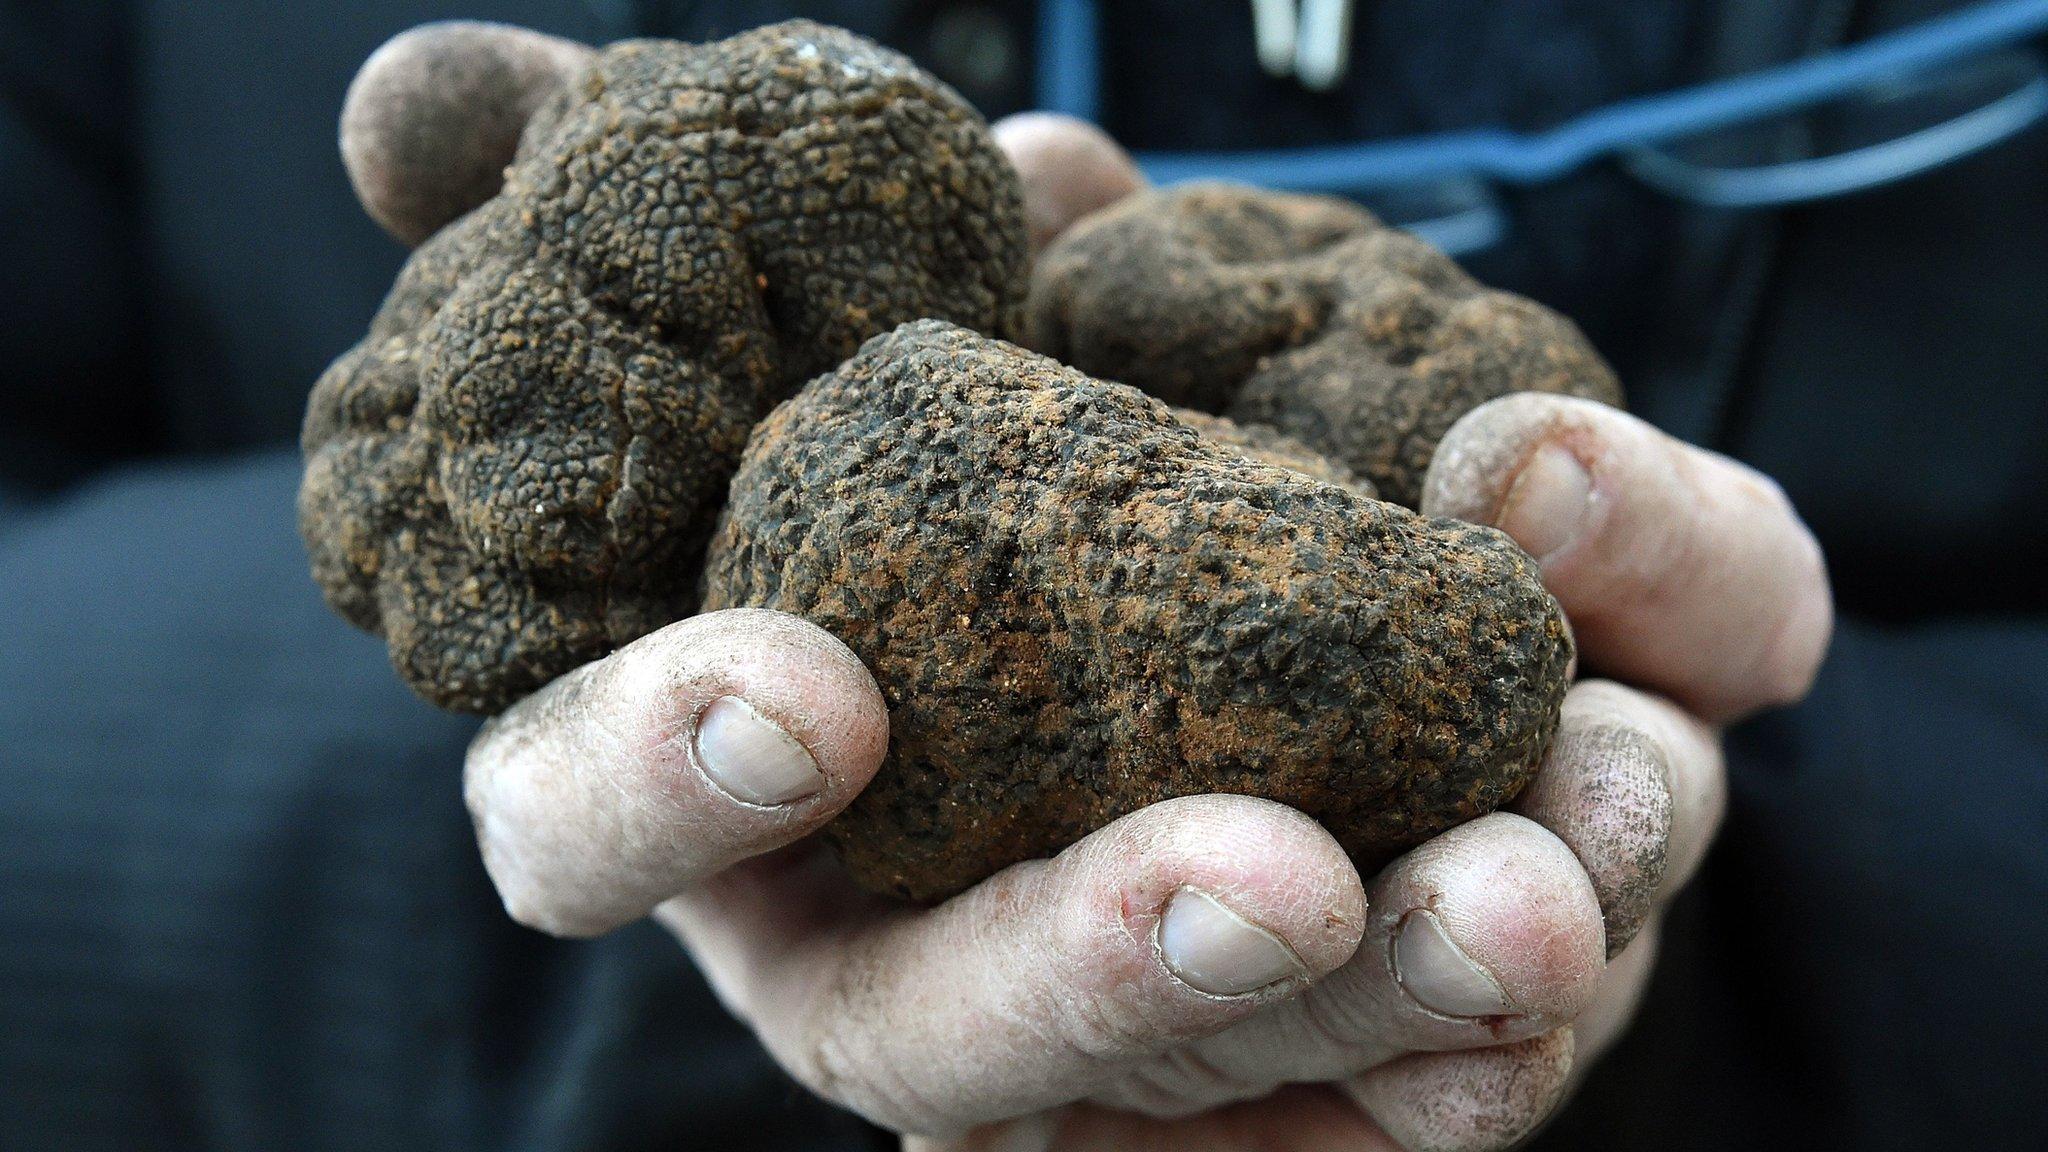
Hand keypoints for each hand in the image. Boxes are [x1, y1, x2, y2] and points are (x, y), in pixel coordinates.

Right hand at [460, 114, 1832, 1150]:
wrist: (1238, 581)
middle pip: (930, 1027)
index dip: (644, 784)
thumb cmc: (1041, 420)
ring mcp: (1069, 1030)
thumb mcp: (962, 303)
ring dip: (1366, 1009)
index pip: (580, 821)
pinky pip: (1327, 1132)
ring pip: (1177, 1091)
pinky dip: (1444, 1067)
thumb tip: (896, 148)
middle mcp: (872, 936)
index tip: (802, 703)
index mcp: (721, 766)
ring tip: (1534, 898)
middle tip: (1281, 888)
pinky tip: (1548, 991)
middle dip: (1099, 967)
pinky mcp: (1249, 1075)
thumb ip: (895, 240)